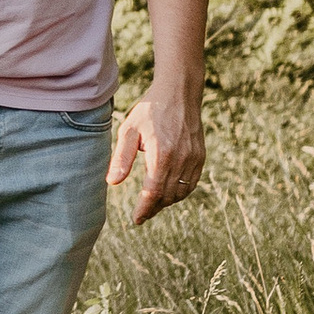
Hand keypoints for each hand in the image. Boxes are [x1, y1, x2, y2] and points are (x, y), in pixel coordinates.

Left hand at [110, 89, 204, 225]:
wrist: (178, 92)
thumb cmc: (150, 110)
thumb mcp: (129, 130)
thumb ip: (121, 158)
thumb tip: (113, 183)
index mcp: (161, 154)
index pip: (153, 192)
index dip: (144, 209)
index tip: (136, 220)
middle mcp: (181, 159)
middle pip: (167, 196)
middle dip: (154, 208)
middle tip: (142, 215)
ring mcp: (193, 158)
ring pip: (181, 192)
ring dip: (167, 202)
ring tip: (153, 205)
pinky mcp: (200, 156)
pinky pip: (192, 183)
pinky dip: (181, 192)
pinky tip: (169, 193)